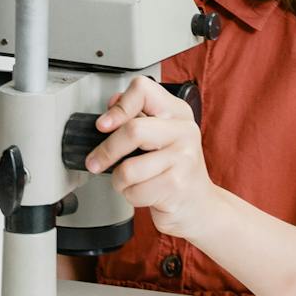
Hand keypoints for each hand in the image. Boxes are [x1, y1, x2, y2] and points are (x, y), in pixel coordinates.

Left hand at [85, 74, 218, 244]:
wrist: (199, 205)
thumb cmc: (174, 170)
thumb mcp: (160, 136)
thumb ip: (138, 116)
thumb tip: (113, 104)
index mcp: (177, 112)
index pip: (143, 90)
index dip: (118, 107)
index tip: (103, 125)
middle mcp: (184, 130)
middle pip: (132, 130)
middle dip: (106, 151)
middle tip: (95, 162)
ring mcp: (183, 158)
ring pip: (128, 168)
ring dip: (119, 181)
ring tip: (131, 181)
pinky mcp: (177, 185)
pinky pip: (135, 191)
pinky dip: (131, 196)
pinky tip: (145, 193)